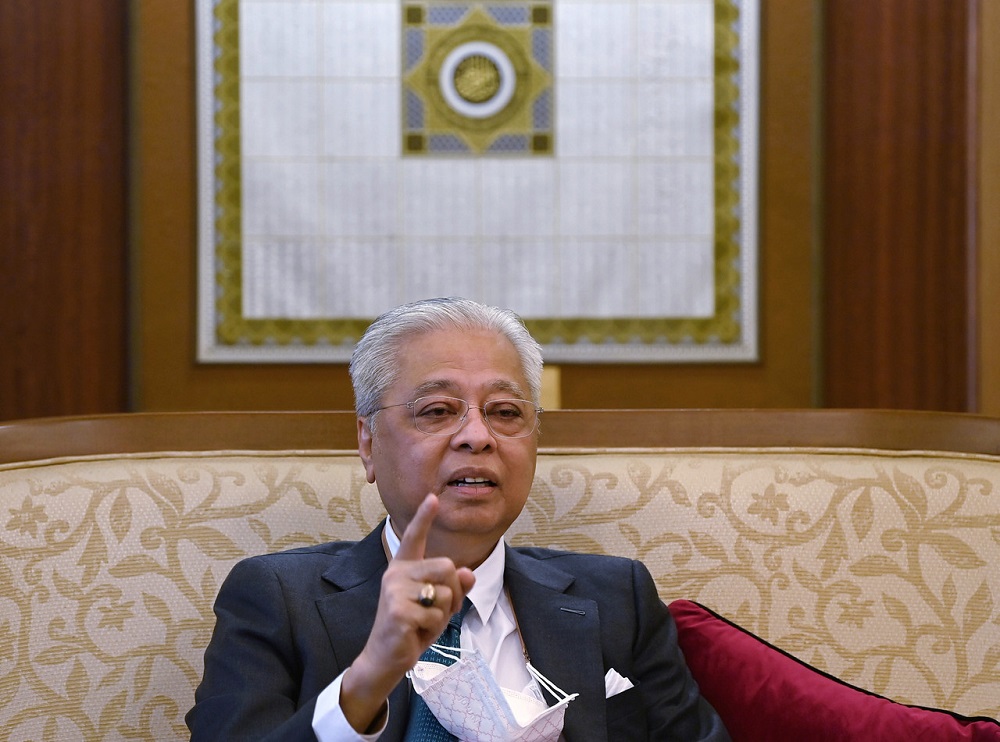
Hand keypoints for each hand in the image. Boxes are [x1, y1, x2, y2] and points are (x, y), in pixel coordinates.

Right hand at [340, 494, 474, 731]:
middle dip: (453, 592)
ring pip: (445, 593)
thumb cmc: (412, 628)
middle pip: (447, 566)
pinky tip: (416, 632)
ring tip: (423, 622)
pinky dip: (434, 628)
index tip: (432, 497)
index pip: (415, 538)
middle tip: (438, 610)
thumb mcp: (437, 605)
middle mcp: (397, 574)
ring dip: (443, 613)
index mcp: (404, 568)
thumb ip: (453, 587)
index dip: (424, 517)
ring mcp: (395, 591)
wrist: (386, 657)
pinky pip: (437, 614)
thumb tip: (468, 573)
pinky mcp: (399, 611)